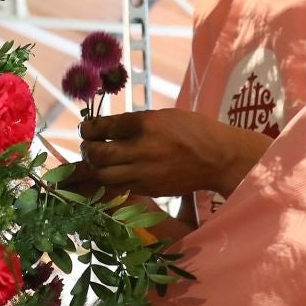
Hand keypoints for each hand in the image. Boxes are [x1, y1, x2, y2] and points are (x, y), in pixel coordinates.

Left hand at [78, 109, 270, 199]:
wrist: (218, 159)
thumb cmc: (194, 131)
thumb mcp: (164, 116)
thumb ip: (136, 123)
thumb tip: (109, 129)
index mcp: (146, 124)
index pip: (104, 127)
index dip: (89, 128)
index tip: (87, 129)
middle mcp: (142, 149)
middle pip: (98, 154)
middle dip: (88, 150)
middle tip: (89, 146)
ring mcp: (144, 172)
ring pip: (103, 175)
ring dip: (94, 168)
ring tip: (96, 162)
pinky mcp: (148, 189)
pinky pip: (118, 186)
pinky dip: (109, 180)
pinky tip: (110, 173)